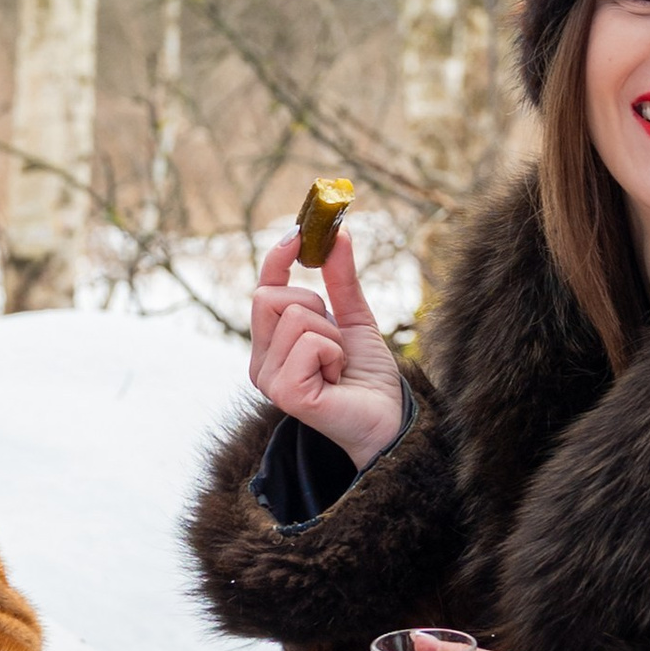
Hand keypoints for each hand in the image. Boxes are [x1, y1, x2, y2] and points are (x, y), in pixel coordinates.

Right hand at [247, 226, 404, 472]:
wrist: (387, 417)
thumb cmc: (367, 375)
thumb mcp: (355, 318)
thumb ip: (341, 280)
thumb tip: (338, 234)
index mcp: (271, 343)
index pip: (262, 289)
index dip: (276, 258)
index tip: (299, 233)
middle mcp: (261, 361)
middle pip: (269, 295)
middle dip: (314, 305)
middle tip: (335, 336)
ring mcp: (267, 378)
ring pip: (295, 316)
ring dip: (331, 334)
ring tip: (338, 364)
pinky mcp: (284, 391)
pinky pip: (309, 342)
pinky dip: (333, 352)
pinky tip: (336, 378)